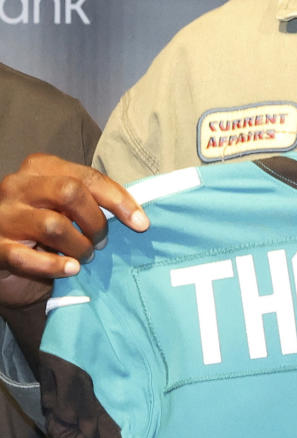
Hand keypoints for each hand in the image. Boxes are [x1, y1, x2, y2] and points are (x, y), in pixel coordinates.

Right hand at [0, 154, 148, 308]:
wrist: (9, 266)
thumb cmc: (46, 233)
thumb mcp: (68, 209)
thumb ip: (92, 202)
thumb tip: (136, 215)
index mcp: (39, 168)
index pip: (86, 177)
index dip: (118, 200)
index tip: (141, 223)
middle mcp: (17, 186)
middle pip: (69, 192)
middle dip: (96, 221)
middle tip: (103, 242)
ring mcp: (2, 216)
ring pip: (53, 225)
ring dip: (79, 246)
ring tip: (86, 257)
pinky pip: (26, 257)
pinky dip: (55, 265)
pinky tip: (71, 269)